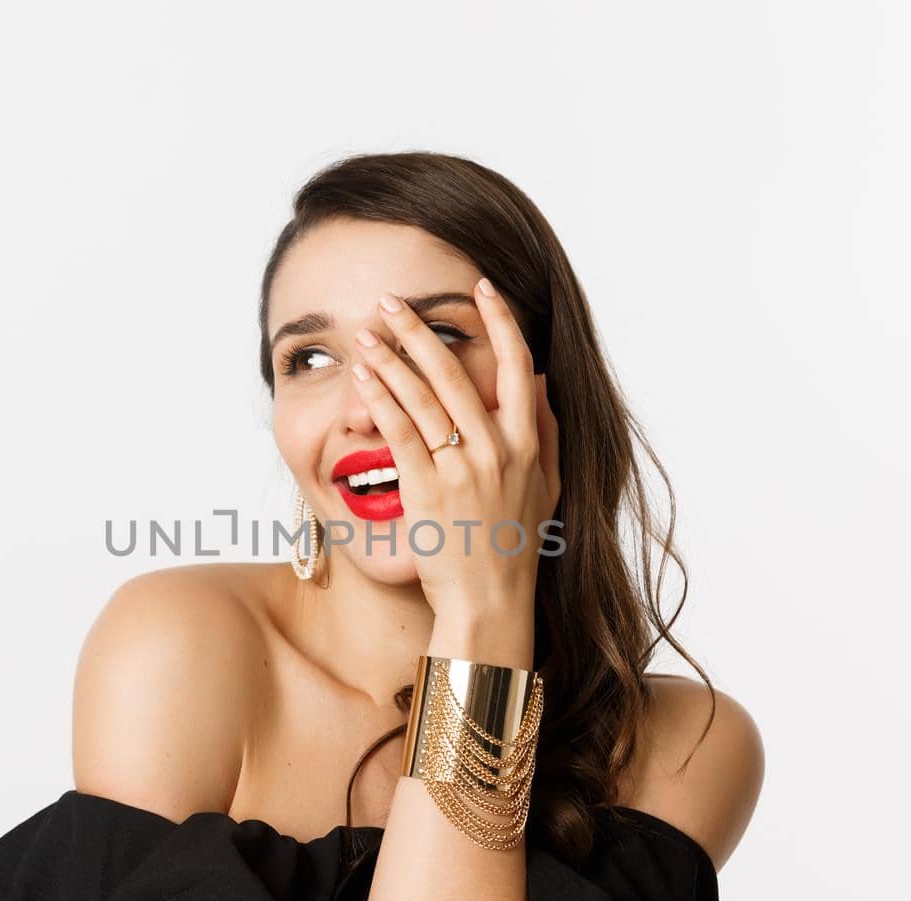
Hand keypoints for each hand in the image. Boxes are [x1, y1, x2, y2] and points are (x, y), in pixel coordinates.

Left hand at [347, 278, 560, 618]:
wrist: (491, 603)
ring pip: (422, 397)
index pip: (516, 364)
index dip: (500, 320)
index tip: (480, 287)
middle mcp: (496, 450)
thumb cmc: (515, 547)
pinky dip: (380, 399)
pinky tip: (362, 376)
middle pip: (455, 372)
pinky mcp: (427, 490)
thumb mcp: (548, 487)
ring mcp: (461, 469)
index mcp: (528, 444)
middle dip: (420, 330)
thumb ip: (548, 431)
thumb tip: (540, 380)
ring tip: (368, 331)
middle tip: (392, 301)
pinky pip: (400, 433)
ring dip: (391, 357)